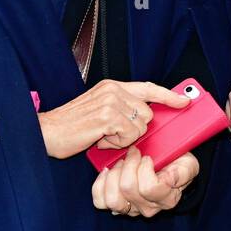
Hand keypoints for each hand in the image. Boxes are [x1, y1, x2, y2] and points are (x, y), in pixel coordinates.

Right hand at [37, 80, 190, 158]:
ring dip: (124, 138)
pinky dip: (117, 144)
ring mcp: (110, 102)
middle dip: (134, 129)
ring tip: (103, 136)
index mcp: (112, 86)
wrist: (46, 132)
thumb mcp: (99, 109)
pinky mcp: (107, 117)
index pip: (148, 87)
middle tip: (111, 132)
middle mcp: (113, 90)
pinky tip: (99, 139)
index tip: (184, 101)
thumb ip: (121, 107)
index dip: (168, 95)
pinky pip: (130, 135)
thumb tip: (146, 117)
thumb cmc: (72, 126)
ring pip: (141, 125)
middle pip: (148, 113)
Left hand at [91, 145, 199, 217]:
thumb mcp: (188, 164)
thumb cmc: (176, 164)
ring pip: (113, 199)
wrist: (166, 168)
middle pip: (128, 190)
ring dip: (115, 175)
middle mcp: (148, 208)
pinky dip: (100, 184)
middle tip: (134, 154)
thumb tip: (169, 179)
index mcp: (167, 199)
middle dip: (129, 165)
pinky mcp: (115, 205)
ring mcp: (130, 209)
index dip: (145, 168)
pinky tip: (108, 172)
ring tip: (122, 163)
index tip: (147, 156)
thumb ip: (184, 172)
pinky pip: (100, 201)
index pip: (149, 188)